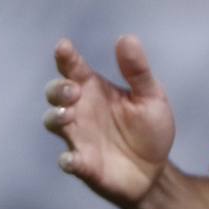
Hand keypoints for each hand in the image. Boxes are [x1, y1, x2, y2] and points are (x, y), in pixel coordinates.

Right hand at [43, 35, 175, 206]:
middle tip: (73, 90)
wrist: (155, 169)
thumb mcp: (151, 95)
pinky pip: (69, 161)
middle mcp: (82, 110)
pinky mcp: (85, 164)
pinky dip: (68, 160)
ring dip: (56, 117)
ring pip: (53, 122)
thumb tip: (126, 38)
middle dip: (58, 89)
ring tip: (67, 114)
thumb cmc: (149, 127)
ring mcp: (80, 137)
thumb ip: (137, 70)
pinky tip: (72, 158)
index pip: (75, 69)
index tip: (63, 46)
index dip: (66, 57)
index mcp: (96, 89)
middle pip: (56, 93)